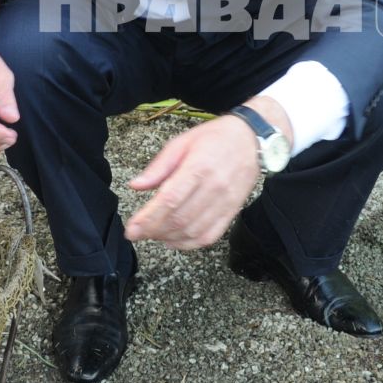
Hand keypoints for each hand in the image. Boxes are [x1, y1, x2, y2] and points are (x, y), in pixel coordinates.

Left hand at [124, 115, 261, 249]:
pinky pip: (210, 236)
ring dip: (169, 238)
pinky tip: (174, 241)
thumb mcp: (181, 143)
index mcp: (198, 167)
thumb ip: (158, 167)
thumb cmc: (215, 138)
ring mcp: (225, 202)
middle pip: (180, 219)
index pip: (170, 200)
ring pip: (193, 231)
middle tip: (138, 233)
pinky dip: (189, 244)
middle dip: (153, 231)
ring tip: (154, 234)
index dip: (148, 218)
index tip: (132, 230)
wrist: (251, 140)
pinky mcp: (232, 212)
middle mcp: (214, 187)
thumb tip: (136, 185)